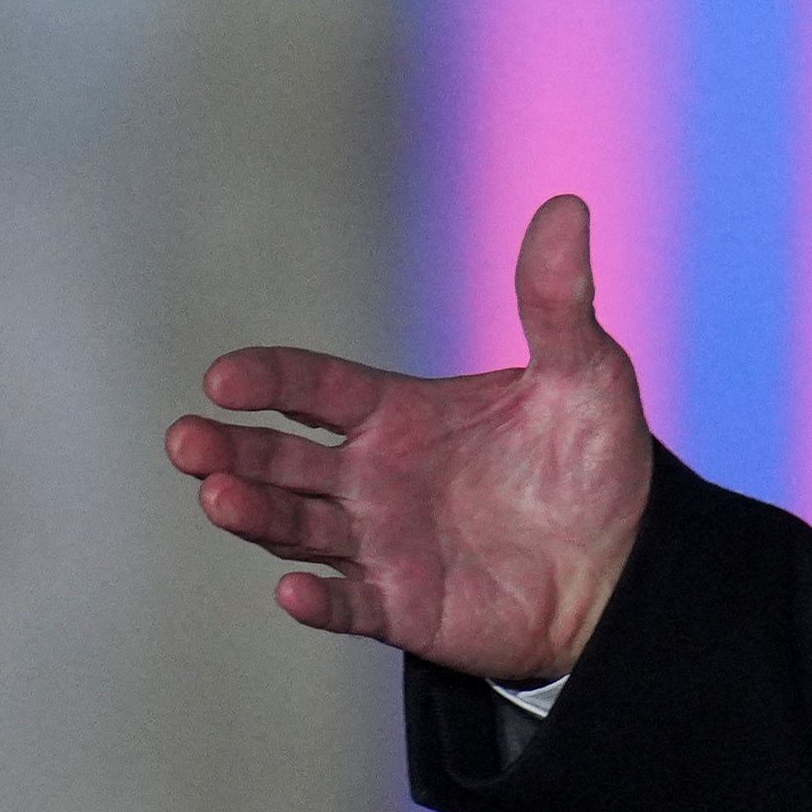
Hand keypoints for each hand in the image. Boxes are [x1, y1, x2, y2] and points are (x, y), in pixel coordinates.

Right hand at [165, 194, 654, 681]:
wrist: (624, 561)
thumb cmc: (592, 461)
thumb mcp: (585, 373)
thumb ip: (558, 300)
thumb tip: (567, 205)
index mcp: (398, 414)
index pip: (313, 388)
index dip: (267, 380)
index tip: (223, 378)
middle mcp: (371, 477)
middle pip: (278, 459)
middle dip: (229, 449)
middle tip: (187, 440)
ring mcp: (379, 543)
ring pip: (293, 526)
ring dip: (253, 514)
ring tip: (219, 497)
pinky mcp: (402, 605)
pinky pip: (348, 604)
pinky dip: (318, 601)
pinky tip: (294, 592)